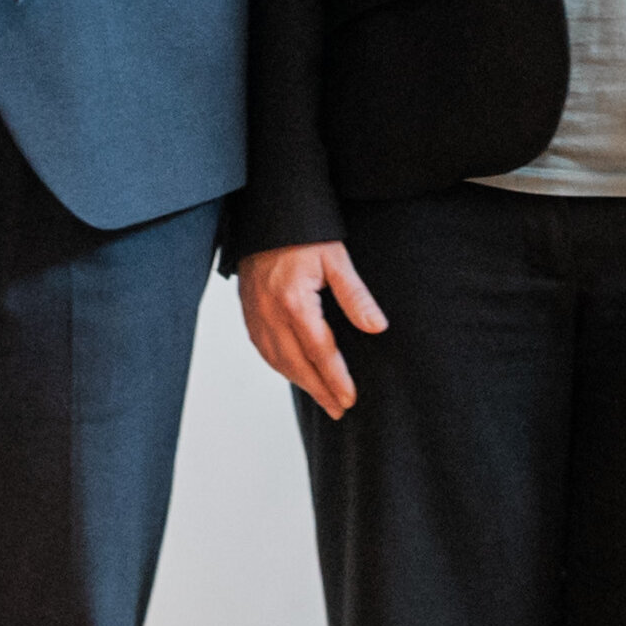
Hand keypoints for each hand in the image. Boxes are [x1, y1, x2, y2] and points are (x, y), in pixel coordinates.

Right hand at [236, 241, 385, 417]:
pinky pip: (263, 348)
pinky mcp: (248, 310)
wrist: (265, 216)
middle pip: (296, 364)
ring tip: (322, 397)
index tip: (350, 399)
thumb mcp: (336, 259)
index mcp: (294, 302)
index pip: (319, 352)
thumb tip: (376, 328)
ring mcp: (255, 313)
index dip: (336, 379)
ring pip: (277, 360)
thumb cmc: (304, 234)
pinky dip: (280, 366)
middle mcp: (270, 313)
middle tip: (339, 409)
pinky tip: (294, 373)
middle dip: (319, 390)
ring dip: (300, 382)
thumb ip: (355, 296)